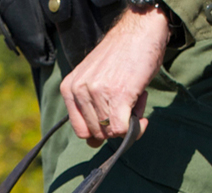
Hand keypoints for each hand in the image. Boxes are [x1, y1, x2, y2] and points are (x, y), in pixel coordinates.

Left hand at [59, 6, 169, 146]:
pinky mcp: (117, 97)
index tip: (112, 122)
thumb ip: (90, 108)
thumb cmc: (121, 56)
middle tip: (127, 106)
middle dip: (114, 126)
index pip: (80, 130)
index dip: (99, 132)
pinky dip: (136, 130)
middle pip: (96, 133)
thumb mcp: (94, 78)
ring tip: (134, 99)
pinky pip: (122, 129)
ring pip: (110, 132)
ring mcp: (96, 94)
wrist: (140, 31)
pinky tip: (142, 119)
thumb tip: (93, 143)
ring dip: (128, 122)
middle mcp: (79, 91)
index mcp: (69, 88)